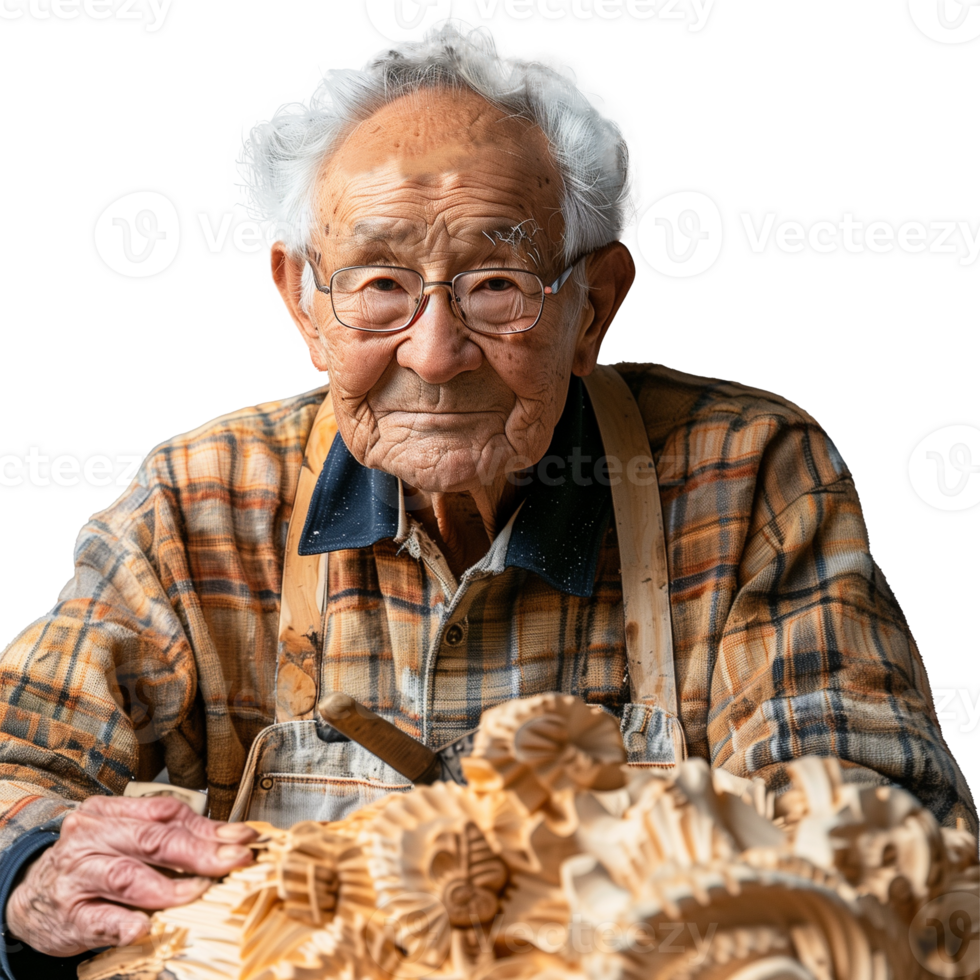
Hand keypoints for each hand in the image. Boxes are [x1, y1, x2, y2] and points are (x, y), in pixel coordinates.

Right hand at [5, 795, 257, 956]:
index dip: (209, 826)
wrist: (28, 899)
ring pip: (127, 876)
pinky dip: (124, 924)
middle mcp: (90, 837)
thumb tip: (233, 838)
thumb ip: (173, 835)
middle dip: (200, 852)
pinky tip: (145, 928)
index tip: (244, 838)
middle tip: (235, 861)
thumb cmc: (92, 864)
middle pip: (152, 840)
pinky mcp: (68, 916)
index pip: (166, 813)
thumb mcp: (126, 839)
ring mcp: (76, 876)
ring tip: (200, 892)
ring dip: (169, 887)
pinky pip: (99, 919)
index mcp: (108, 812)